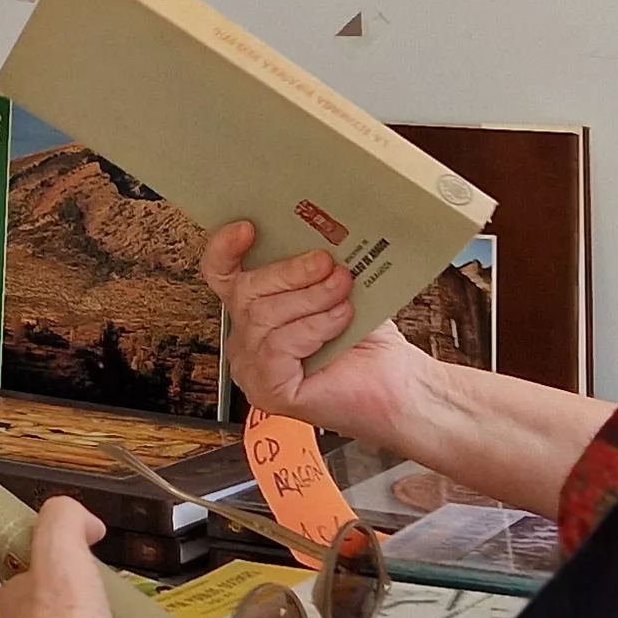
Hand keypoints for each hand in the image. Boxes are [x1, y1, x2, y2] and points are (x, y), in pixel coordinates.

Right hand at [206, 221, 437, 446]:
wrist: (397, 383)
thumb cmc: (366, 341)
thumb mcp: (336, 287)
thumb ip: (314, 264)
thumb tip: (311, 233)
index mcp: (255, 310)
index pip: (221, 276)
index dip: (225, 250)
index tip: (248, 228)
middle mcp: (246, 339)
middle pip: (245, 291)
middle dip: (290, 272)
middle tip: (327, 263)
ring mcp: (252, 368)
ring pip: (264, 316)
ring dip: (311, 298)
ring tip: (342, 291)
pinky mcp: (267, 389)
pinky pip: (278, 345)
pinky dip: (314, 327)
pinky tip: (339, 320)